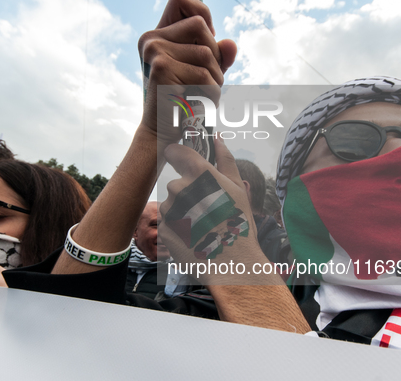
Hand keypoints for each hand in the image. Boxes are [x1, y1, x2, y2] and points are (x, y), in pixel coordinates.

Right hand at [138, 0, 236, 145]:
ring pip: (207, 53)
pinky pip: (204, 74)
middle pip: (201, 26)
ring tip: (204, 95)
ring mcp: (155, 51)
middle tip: (208, 79)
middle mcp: (151, 39)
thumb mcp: (202, 71)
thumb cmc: (183, 101)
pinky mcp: (162, 68)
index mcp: (156, 35)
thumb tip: (231, 44)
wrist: (163, 132)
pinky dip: (211, 92)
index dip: (202, 13)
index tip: (207, 39)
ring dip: (215, 78)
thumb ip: (217, 54)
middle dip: (215, 55)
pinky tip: (200, 103)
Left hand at [159, 137, 259, 284]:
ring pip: (171, 204)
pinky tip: (192, 236)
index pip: (175, 152)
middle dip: (187, 194)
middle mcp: (179, 187)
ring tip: (201, 226)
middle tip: (206, 210)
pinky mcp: (162, 227)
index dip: (178, 156)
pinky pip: (167, 222)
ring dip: (181, 212)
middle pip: (176, 183)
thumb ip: (225, 159)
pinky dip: (176, 227)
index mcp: (198, 173)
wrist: (231, 262)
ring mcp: (169, 208)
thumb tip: (217, 138)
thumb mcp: (237, 188)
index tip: (182, 163)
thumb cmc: (238, 223)